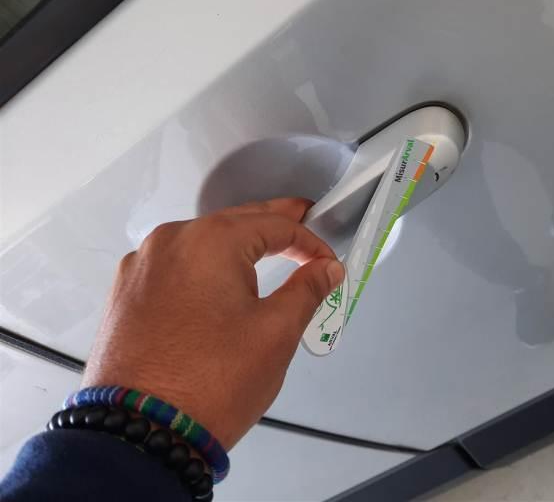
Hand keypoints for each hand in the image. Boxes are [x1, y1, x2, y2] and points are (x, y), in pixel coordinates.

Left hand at [82, 198, 343, 449]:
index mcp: (210, 241)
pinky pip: (175, 265)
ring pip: (201, 242)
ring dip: (236, 245)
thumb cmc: (213, 381)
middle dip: (273, 224)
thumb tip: (326, 269)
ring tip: (266, 252)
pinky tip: (217, 284)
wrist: (141, 434)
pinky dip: (203, 266)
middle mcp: (170, 241)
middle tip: (304, 219)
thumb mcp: (275, 333)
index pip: (275, 225)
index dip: (310, 241)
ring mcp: (141, 266)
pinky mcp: (126, 293)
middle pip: (235, 222)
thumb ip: (306, 290)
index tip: (328, 264)